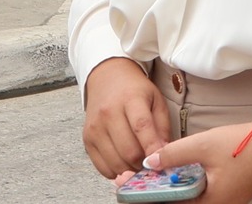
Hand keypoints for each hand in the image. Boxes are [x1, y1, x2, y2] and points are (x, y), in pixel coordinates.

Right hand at [82, 57, 170, 178]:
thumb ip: (162, 128)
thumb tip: (164, 156)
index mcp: (130, 99)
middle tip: (152, 163)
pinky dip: (117, 172)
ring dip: (131, 170)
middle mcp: (108, 113)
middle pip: (128, 151)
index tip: (162, 161)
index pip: (141, 126)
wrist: (106, 79)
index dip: (153, 148)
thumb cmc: (135, 91)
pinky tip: (125, 163)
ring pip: (116, 163)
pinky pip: (103, 168)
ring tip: (139, 162)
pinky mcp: (87, 140)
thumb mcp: (156, 100)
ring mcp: (95, 128)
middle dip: (144, 163)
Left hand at [131, 120, 251, 203]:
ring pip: (183, 201)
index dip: (144, 195)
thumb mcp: (203, 145)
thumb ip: (174, 154)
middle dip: (150, 193)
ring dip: (163, 190)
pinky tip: (167, 175)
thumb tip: (149, 162)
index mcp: (209, 203)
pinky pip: (194, 196)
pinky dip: (178, 187)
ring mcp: (220, 202)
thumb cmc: (243, 146)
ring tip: (143, 175)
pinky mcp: (222, 195)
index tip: (125, 183)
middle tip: (129, 178)